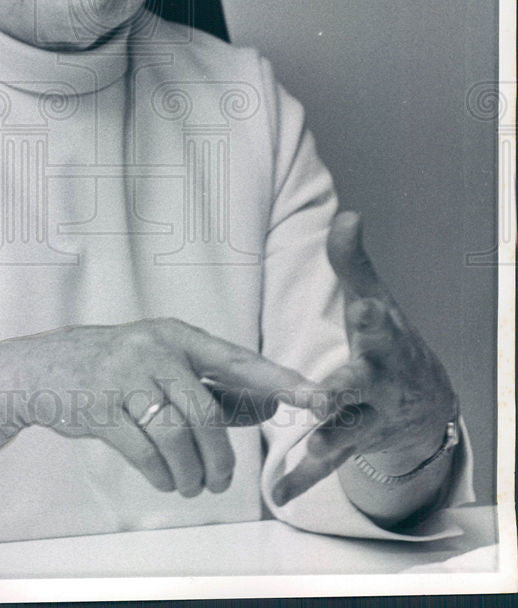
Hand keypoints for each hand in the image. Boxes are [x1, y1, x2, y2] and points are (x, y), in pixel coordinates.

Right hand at [8, 317, 315, 497]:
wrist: (42, 370)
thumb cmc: (115, 367)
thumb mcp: (165, 365)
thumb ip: (216, 386)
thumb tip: (269, 405)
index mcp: (178, 335)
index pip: (240, 360)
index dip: (281, 381)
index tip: (319, 398)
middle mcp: (155, 350)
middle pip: (207, 413)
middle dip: (221, 458)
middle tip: (222, 481)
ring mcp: (125, 377)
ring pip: (177, 438)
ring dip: (192, 473)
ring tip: (192, 485)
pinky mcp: (101, 408)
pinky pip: (144, 452)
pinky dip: (161, 475)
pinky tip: (164, 479)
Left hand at [273, 211, 455, 505]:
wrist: (429, 404)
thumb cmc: (391, 342)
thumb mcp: (376, 300)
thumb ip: (352, 262)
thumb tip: (347, 214)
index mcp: (381, 342)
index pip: (376, 326)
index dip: (371, 317)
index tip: (363, 307)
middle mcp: (378, 384)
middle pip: (358, 387)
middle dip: (340, 393)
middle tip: (319, 399)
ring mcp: (367, 419)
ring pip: (343, 434)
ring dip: (321, 446)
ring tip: (298, 459)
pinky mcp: (352, 445)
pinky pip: (326, 465)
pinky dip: (302, 479)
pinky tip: (277, 494)